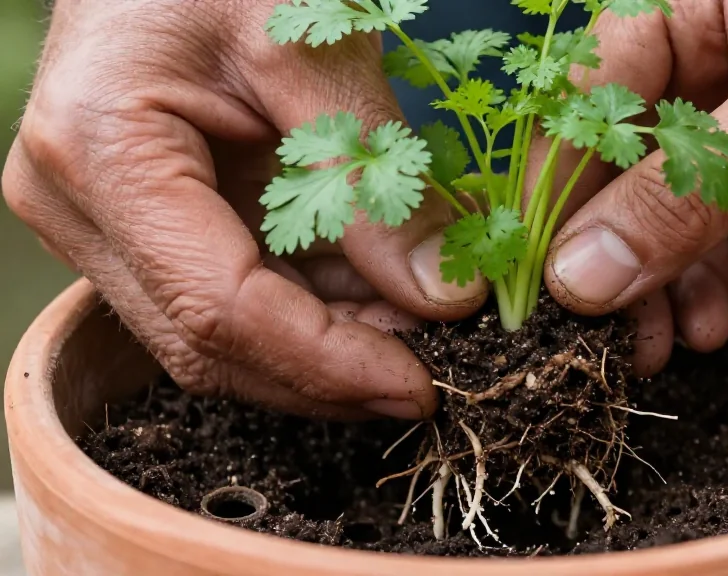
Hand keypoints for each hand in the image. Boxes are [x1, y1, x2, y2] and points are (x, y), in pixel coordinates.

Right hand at [2, 0, 489, 419]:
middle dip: (329, 374)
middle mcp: (76, 204)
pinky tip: (376, 300)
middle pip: (209, 344)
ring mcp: (98, 221)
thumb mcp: (313, 49)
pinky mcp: (136, 224)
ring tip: (418, 332)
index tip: (420, 388)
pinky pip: (224, 296)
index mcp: (100, 151)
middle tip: (430, 376)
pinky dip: (306, 311)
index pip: (221, 308)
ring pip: (217, 336)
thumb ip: (376, 177)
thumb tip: (447, 296)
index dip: (328, 363)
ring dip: (326, 348)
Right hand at [531, 0, 727, 371]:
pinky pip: (718, 229)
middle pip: (617, 168)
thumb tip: (580, 274)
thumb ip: (687, 192)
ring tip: (671, 341)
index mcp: (688, 4)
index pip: (585, 104)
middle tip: (613, 336)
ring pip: (664, 209)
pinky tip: (712, 318)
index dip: (558, 199)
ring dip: (661, 280)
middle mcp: (704, 57)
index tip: (547, 286)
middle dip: (614, 255)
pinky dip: (710, 278)